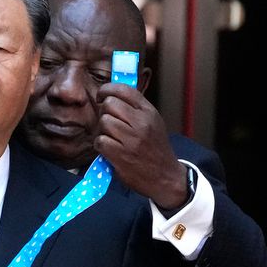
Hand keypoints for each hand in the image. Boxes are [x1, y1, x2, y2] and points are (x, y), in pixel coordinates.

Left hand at [94, 83, 187, 208]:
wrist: (165, 177)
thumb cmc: (155, 148)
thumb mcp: (152, 122)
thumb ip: (135, 108)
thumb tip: (112, 93)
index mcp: (149, 112)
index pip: (124, 90)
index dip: (107, 89)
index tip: (101, 96)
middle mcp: (142, 123)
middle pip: (110, 104)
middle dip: (104, 112)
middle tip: (109, 122)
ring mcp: (131, 139)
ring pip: (104, 122)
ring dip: (103, 130)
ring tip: (112, 138)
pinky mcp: (121, 155)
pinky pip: (100, 141)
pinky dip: (101, 145)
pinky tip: (109, 149)